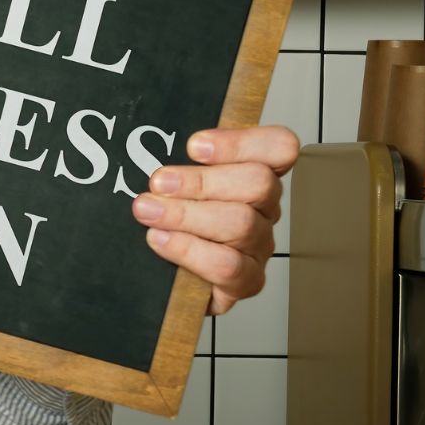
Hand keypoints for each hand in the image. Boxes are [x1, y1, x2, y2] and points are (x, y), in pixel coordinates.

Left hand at [131, 126, 300, 315]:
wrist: (168, 281)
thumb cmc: (171, 224)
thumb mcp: (173, 187)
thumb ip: (175, 166)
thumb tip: (145, 144)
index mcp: (254, 177)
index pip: (279, 147)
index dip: (242, 143)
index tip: (194, 147)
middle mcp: (263, 210)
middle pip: (258, 183)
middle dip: (201, 181)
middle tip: (158, 183)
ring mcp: (258, 247)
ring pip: (241, 223)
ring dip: (186, 214)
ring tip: (147, 211)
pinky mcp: (246, 282)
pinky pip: (228, 266)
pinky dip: (188, 250)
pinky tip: (159, 240)